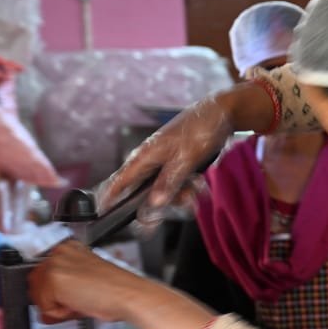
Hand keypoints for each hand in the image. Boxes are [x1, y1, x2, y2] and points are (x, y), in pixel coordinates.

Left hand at [28, 242, 216, 328]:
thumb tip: (43, 310)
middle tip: (77, 304)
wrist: (129, 295)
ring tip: (80, 304)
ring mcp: (55, 264)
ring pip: (39, 297)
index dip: (52, 293)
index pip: (42, 275)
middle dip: (52, 301)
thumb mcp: (84, 284)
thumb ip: (61, 292)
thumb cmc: (117, 290)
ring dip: (57, 307)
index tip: (66, 300)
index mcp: (68, 249)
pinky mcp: (53, 279)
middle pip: (36, 285)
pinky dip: (60, 313)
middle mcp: (59, 252)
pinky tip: (79, 306)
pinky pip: (45, 306)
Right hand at [99, 79, 275, 223]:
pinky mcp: (177, 165)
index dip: (110, 199)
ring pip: (165, 192)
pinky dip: (189, 188)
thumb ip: (167, 183)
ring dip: (182, 195)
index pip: (118, 182)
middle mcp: (149, 161)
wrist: (221, 114)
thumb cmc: (199, 130)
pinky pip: (178, 185)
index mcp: (143, 157)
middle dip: (164, 203)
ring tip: (197, 186)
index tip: (106, 214)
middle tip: (181, 204)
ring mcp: (163, 163)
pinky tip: (200, 184)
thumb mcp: (185, 160)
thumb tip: (153, 204)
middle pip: (145, 194)